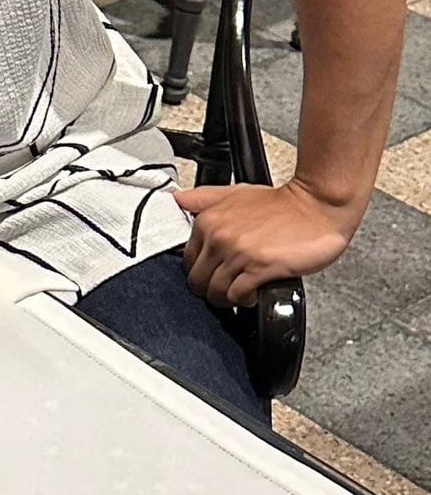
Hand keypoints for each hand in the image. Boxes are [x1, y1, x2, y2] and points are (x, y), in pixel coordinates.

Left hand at [174, 179, 360, 308]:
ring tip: (239, 293)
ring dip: (226, 299)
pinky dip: (243, 301)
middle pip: (197, 280)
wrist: (316, 206)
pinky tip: (253, 294)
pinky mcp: (260, 268)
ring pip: (215, 291)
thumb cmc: (281, 203)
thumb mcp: (234, 192)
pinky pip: (237, 296)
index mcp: (208, 220)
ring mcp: (238, 253)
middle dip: (209, 289)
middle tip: (224, 289)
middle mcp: (218, 237)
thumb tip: (178, 201)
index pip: (187, 259)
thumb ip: (203, 199)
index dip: (199, 271)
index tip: (210, 275)